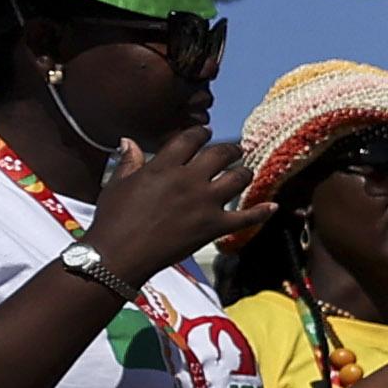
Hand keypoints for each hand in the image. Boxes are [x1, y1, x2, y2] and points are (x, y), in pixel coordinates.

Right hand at [83, 126, 254, 274]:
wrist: (120, 254)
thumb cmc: (113, 219)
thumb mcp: (118, 185)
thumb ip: (130, 162)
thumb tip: (129, 141)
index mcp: (164, 167)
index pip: (190, 139)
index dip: (201, 133)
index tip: (206, 134)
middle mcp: (189, 180)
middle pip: (221, 154)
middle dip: (230, 150)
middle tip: (234, 150)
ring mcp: (205, 203)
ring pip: (238, 178)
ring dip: (245, 173)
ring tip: (245, 172)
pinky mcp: (215, 227)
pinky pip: (247, 217)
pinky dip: (262, 212)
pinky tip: (273, 206)